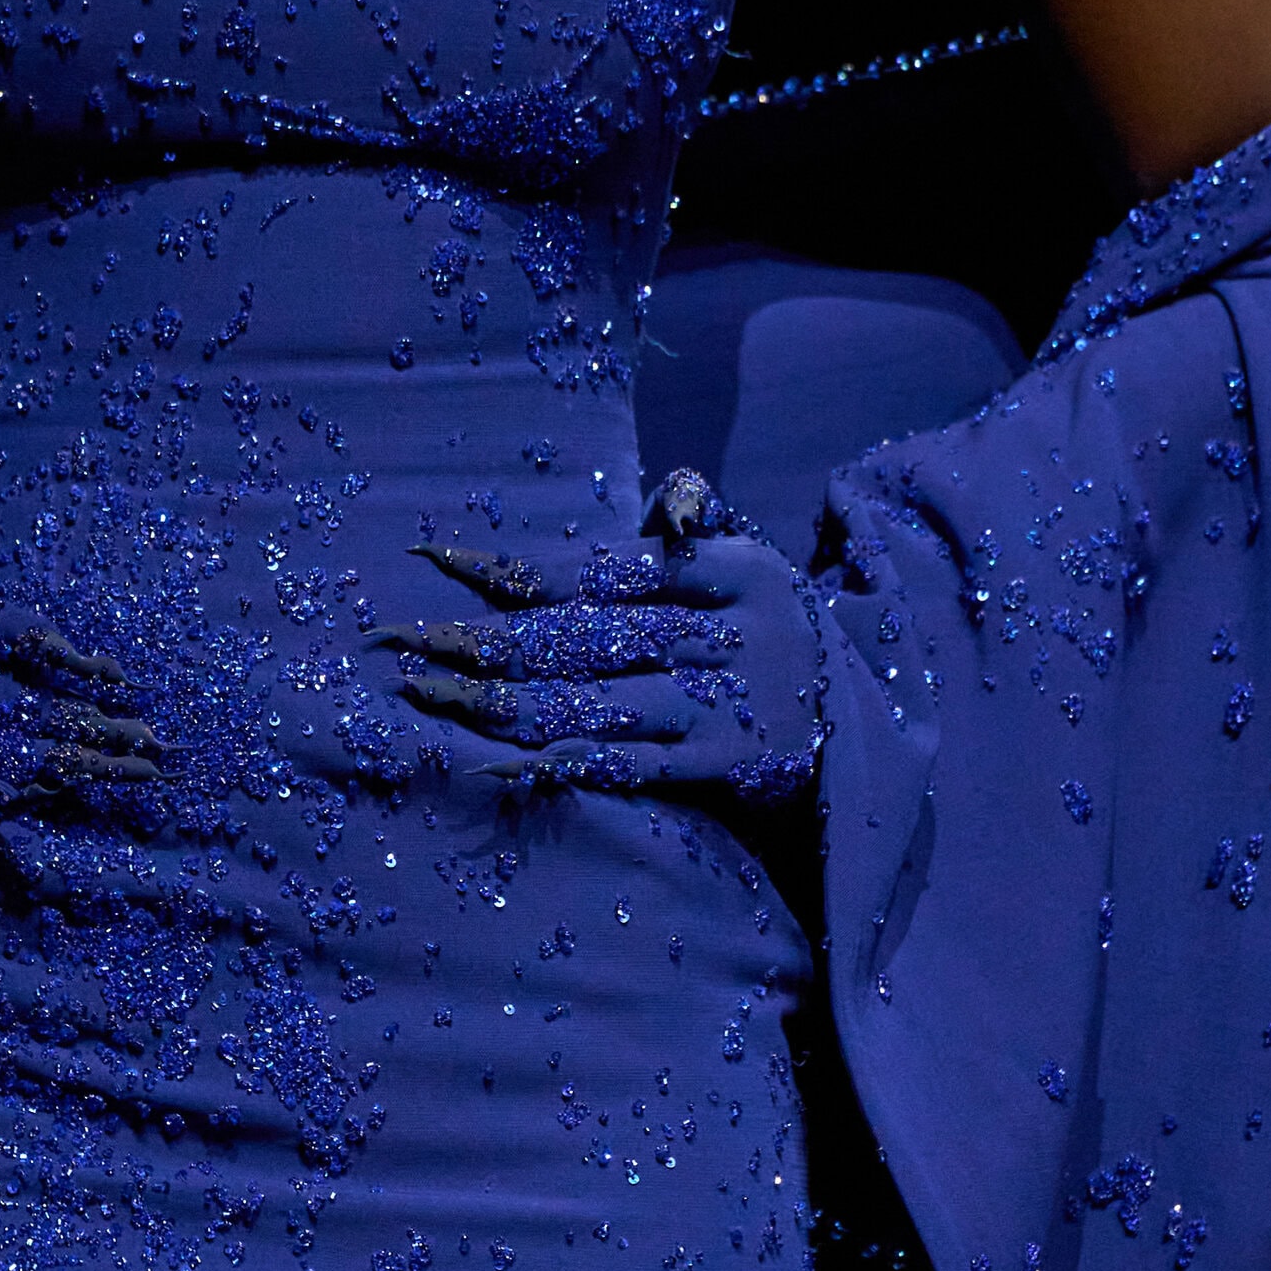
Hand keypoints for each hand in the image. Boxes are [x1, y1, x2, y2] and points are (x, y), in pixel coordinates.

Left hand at [375, 521, 823, 803]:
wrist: (866, 719)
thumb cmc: (769, 624)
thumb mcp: (750, 555)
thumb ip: (696, 513)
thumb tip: (669, 504)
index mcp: (726, 570)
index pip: (600, 567)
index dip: (515, 568)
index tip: (437, 560)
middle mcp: (726, 635)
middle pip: (582, 639)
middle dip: (484, 642)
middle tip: (404, 642)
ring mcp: (726, 705)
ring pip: (595, 704)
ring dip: (504, 706)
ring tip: (431, 698)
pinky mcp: (727, 766)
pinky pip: (630, 765)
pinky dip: (565, 763)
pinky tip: (503, 760)